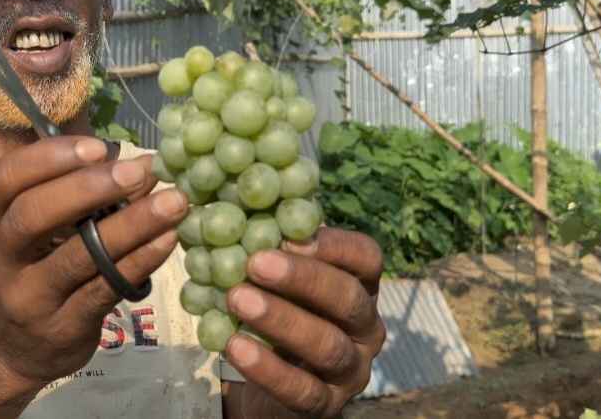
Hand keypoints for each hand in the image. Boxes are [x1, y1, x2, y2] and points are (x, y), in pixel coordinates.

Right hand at [0, 136, 188, 387]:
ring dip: (131, 224)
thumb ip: (81, 199)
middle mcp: (3, 257)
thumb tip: (145, 166)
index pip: (6, 179)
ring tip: (172, 203)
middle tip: (138, 172)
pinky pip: (105, 289)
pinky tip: (168, 240)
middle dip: (88, 188)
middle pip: (32, 215)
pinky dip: (140, 261)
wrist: (15, 352)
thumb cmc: (36, 272)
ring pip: (77, 256)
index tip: (99, 147)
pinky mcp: (63, 327)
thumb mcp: (40, 234)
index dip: (50, 158)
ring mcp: (30, 297)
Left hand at [224, 227, 384, 418]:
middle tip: (255, 262)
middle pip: (347, 298)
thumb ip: (273, 246)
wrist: (272, 387)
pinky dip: (268, 368)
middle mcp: (366, 327)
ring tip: (237, 299)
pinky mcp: (327, 405)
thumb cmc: (277, 314)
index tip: (289, 232)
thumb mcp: (280, 280)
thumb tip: (236, 201)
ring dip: (281, 320)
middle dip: (302, 279)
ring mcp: (351, 369)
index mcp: (360, 286)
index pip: (366, 258)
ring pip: (327, 344)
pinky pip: (302, 390)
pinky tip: (235, 346)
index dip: (333, 244)